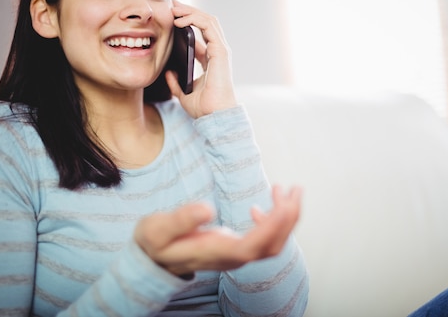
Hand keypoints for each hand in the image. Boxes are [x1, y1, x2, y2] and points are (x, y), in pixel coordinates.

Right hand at [133, 185, 302, 276]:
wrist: (152, 259)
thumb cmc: (155, 242)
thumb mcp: (158, 228)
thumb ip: (181, 219)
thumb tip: (207, 208)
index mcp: (217, 252)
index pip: (255, 245)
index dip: (273, 225)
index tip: (283, 201)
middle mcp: (232, 258)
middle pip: (272, 246)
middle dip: (289, 218)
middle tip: (295, 188)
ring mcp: (236, 256)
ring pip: (272, 244)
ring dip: (285, 218)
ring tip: (287, 190)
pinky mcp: (236, 250)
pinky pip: (263, 241)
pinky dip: (271, 222)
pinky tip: (260, 208)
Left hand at [165, 0, 236, 117]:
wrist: (216, 116)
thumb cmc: (205, 108)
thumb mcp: (184, 94)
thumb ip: (176, 83)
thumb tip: (168, 73)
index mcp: (211, 59)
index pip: (202, 33)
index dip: (187, 22)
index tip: (171, 17)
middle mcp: (217, 52)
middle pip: (205, 22)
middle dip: (188, 10)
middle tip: (171, 4)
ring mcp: (220, 50)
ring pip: (208, 20)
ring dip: (190, 11)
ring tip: (174, 8)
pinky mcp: (220, 51)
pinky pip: (208, 27)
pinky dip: (194, 19)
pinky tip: (179, 21)